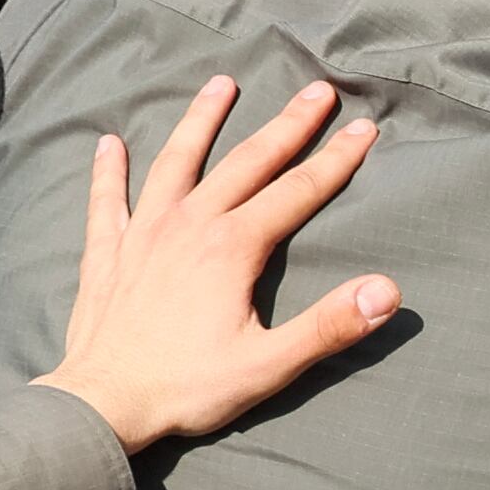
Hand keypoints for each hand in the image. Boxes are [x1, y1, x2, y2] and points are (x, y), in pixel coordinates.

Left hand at [35, 77, 396, 452]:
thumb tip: (388, 290)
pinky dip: (109, 171)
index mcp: (233, 247)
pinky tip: (109, 143)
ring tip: (221, 84)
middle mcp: (190, 225)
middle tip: (316, 90)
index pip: (298, 192)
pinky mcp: (109, 253)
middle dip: (287, 124)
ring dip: (201, 121)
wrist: (101, 404)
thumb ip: (330, 325)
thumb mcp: (269, 365)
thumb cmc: (187, 388)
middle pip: (247, 162)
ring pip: (176, 162)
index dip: (336, 159)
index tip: (365, 127)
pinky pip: (108, 201)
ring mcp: (144, 234)